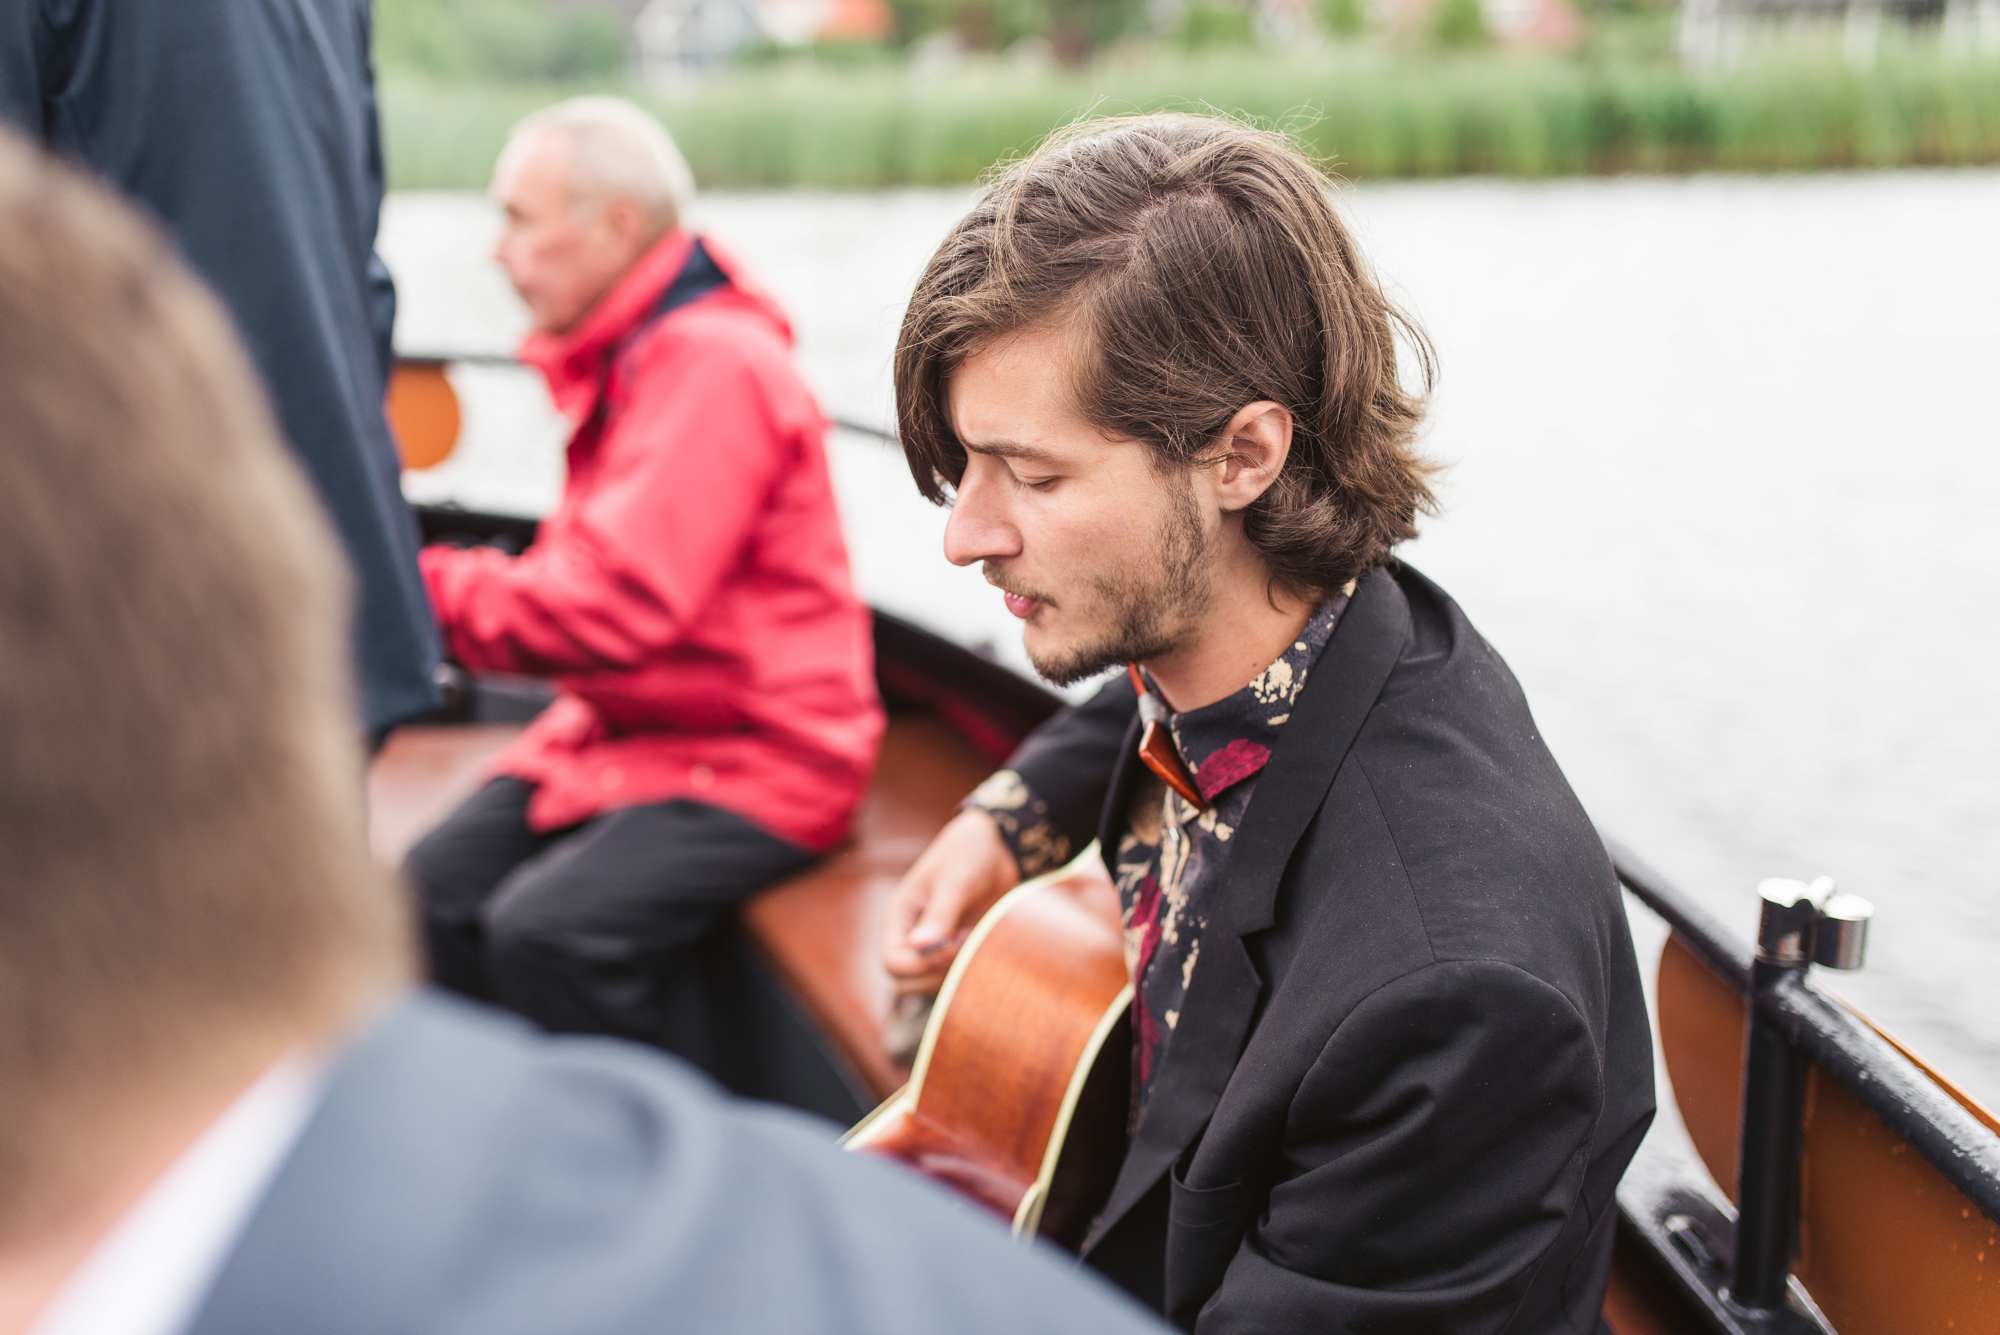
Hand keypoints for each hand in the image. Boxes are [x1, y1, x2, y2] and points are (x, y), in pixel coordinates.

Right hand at [880, 808, 1021, 995]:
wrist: (997, 848)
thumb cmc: (969, 854)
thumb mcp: (955, 880)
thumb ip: (940, 913)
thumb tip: (919, 945)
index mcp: (899, 917)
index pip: (893, 963)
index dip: (922, 964)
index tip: (955, 942)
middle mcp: (911, 936)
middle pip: (907, 983)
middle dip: (937, 973)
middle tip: (968, 943)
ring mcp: (934, 946)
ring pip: (931, 985)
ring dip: (956, 974)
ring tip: (978, 941)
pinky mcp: (957, 950)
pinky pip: (955, 977)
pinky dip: (969, 972)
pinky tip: (985, 946)